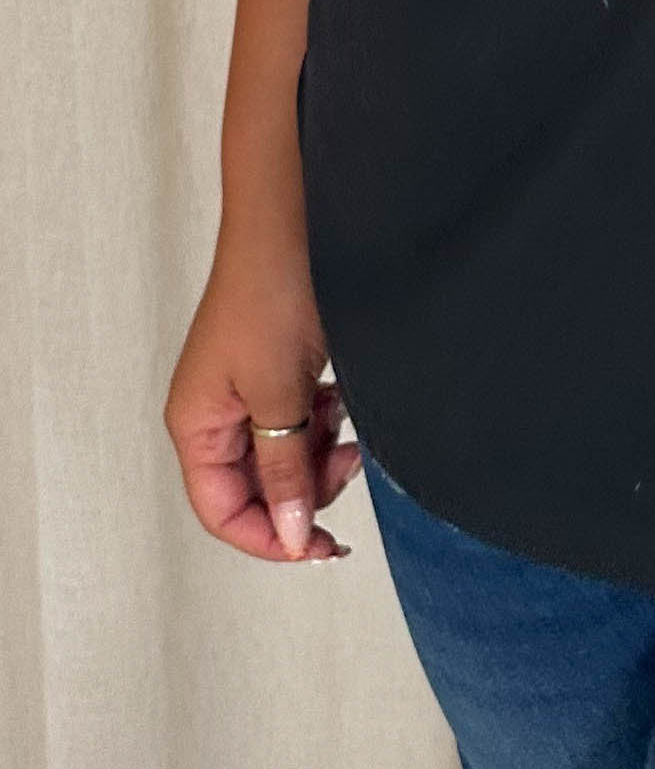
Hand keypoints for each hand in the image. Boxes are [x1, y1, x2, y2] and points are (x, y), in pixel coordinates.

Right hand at [163, 210, 360, 562]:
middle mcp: (215, 415)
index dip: (269, 536)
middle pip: (257, 489)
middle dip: (303, 486)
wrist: (294, 222)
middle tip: (344, 463)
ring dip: (318, 450)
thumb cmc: (270, 293)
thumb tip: (289, 534)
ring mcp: (246, 393)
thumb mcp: (280, 395)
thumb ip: (284, 469)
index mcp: (196, 426)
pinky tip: (336, 392)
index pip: (223, 512)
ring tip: (340, 417)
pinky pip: (299, 422)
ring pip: (284, 457)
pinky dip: (323, 418)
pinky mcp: (276, 373)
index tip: (317, 546)